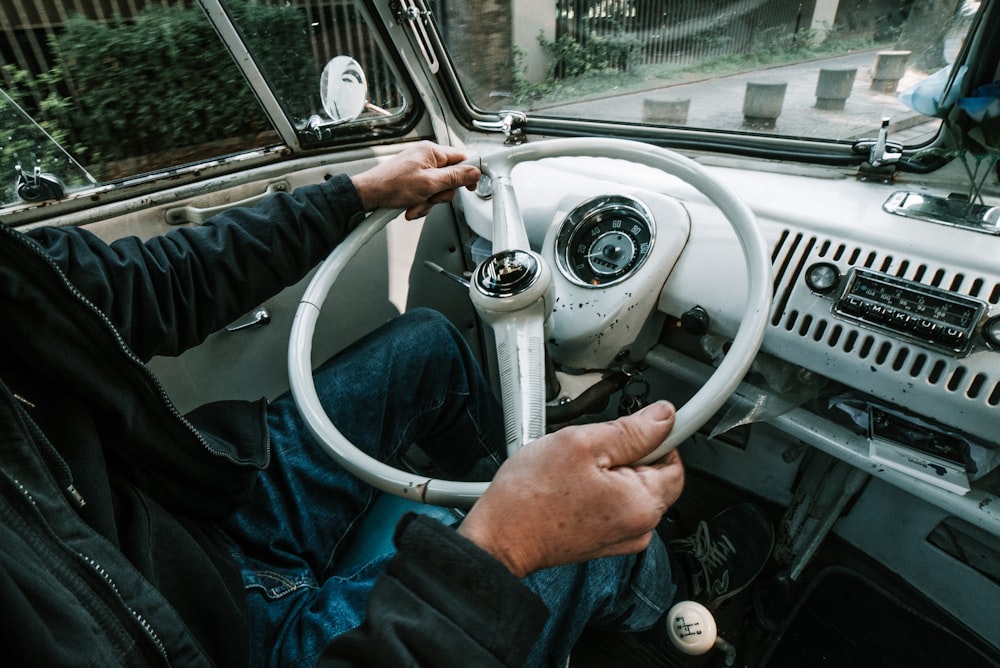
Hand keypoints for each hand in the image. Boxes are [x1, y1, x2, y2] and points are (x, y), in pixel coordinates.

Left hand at [350, 141, 480, 219]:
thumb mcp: (429, 183)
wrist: (369, 195)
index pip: (462, 158)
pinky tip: (411, 205)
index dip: (469, 173)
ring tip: (416, 202)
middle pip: (451, 178)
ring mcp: (420, 170)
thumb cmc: (391, 185)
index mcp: (431, 152)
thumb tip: (474, 172)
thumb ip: (455, 178)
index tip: (472, 185)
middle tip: (431, 196)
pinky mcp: (414, 181)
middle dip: (441, 194)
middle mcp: (426, 158)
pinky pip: (427, 194)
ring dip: (429, 201)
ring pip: (439, 189)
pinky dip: (421, 203)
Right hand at [458, 401, 684, 578]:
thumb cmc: (530, 498)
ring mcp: (620, 537)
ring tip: (574, 470)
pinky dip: (596, 490)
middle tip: (589, 451)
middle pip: (652, 474)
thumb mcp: (580, 443)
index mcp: (643, 504)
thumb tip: (664, 417)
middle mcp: (639, 527)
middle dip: (625, 454)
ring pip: (629, 487)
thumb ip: (629, 429)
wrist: (499, 538)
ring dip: (608, 471)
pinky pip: (612, 504)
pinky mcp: (601, 540)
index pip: (675, 460)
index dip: (653, 436)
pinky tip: (569, 486)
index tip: (632, 426)